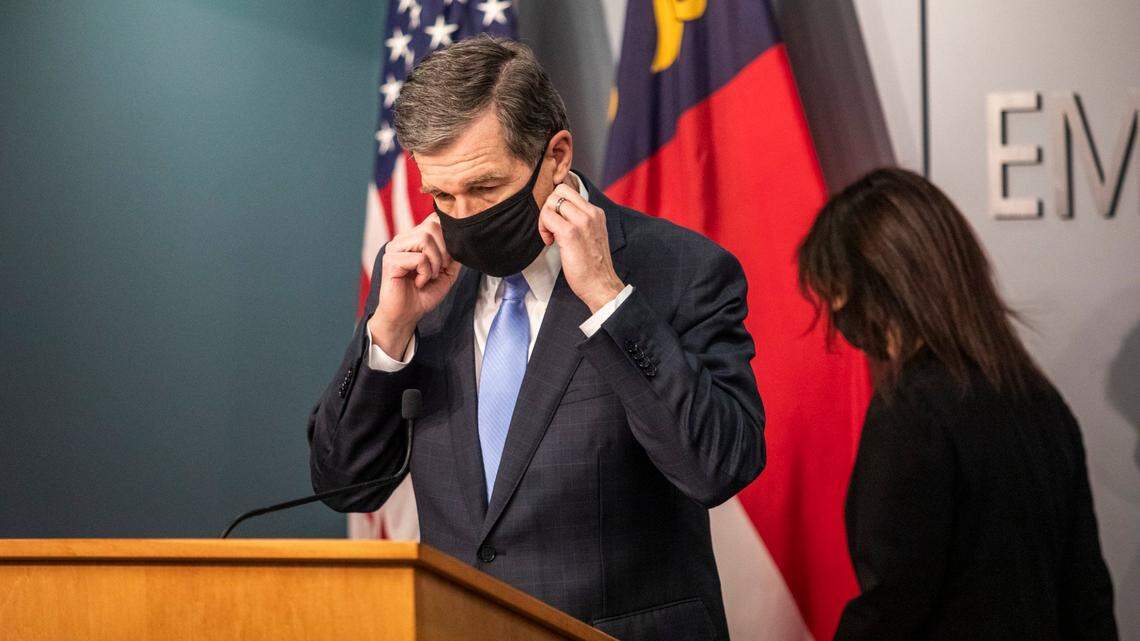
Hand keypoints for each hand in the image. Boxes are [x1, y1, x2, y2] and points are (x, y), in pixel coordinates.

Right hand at [367, 213, 459, 355]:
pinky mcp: (390, 261)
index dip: (448, 235)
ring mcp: (394, 248)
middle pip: (432, 226)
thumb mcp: (447, 272)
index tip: (449, 257)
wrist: (407, 315)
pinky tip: (420, 283)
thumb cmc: (424, 293)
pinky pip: (418, 258)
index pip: (434, 219)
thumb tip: (461, 239)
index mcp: (414, 238)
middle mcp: (403, 239)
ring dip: (435, 261)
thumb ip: (454, 254)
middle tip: (440, 269)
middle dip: (444, 250)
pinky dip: (425, 272)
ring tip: (431, 276)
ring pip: (425, 239)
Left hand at [539, 183, 624, 312]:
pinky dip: (543, 228)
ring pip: (552, 201)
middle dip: (549, 207)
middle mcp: (591, 213)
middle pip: (560, 190)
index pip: (569, 190)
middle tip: (551, 226)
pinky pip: (548, 217)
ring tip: (550, 236)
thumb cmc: (593, 266)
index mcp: (596, 212)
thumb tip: (558, 213)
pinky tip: (550, 242)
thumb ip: (579, 220)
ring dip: (545, 218)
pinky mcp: (571, 233)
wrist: (601, 285)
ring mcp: (582, 222)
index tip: (557, 222)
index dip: (557, 204)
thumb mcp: (591, 235)